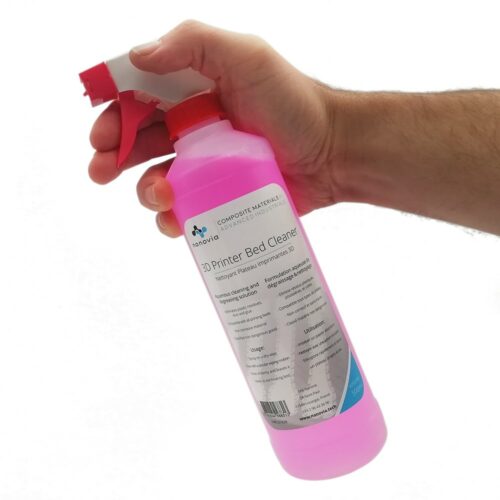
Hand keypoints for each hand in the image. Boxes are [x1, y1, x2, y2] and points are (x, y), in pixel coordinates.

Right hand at [88, 20, 337, 236]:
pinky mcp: (220, 198)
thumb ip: (192, 45)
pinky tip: (176, 218)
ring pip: (157, 180)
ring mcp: (205, 166)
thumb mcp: (246, 56)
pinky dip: (173, 218)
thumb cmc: (293, 102)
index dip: (113, 112)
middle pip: (138, 142)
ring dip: (144, 191)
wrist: (333, 152)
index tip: (99, 132)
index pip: (138, 97)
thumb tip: (139, 58)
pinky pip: (185, 211)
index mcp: (193, 90)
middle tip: (101, 170)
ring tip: (157, 194)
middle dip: (113, 156)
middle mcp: (194, 127)